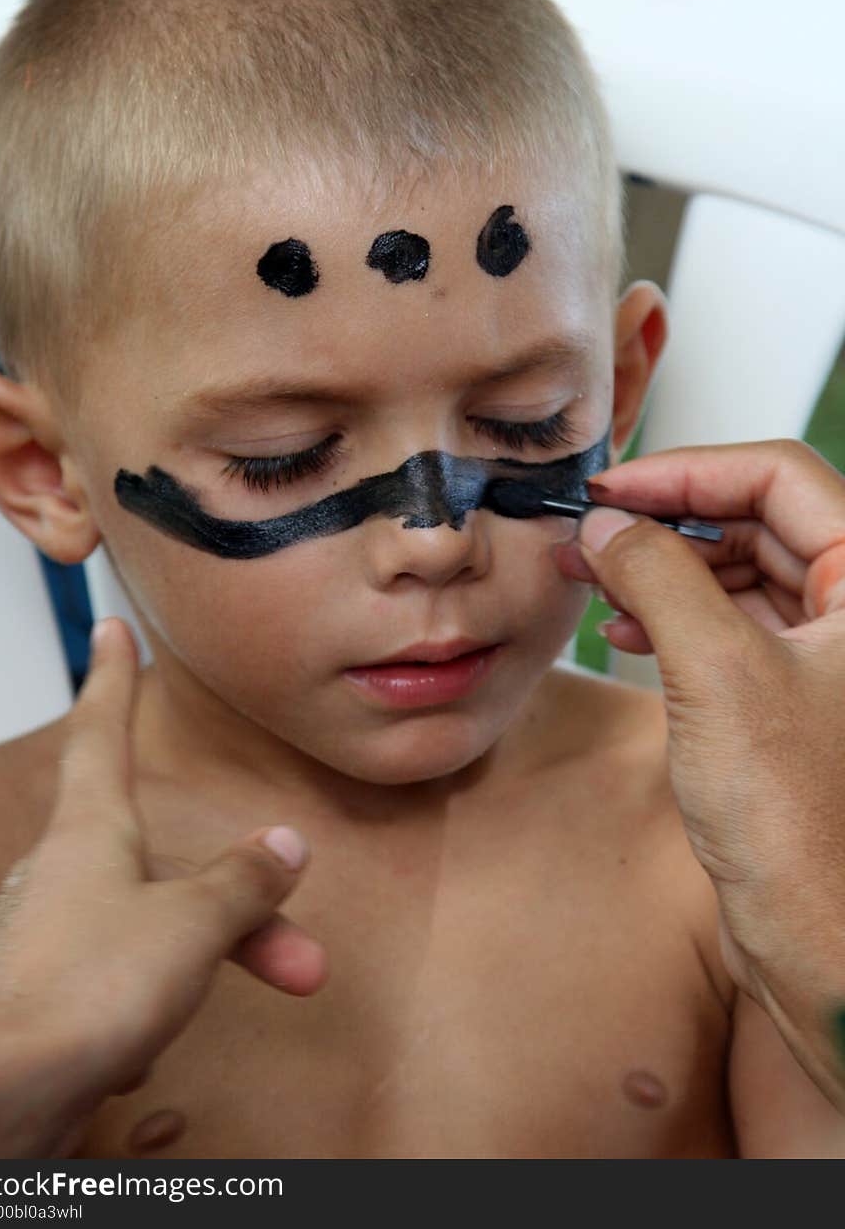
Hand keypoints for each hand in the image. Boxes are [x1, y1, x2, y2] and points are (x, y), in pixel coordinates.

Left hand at [0, 617, 326, 1156]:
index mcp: (89, 832)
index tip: (110, 629)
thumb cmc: (87, 993)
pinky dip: (151, 1013)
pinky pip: (119, 987)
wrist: (8, 1097)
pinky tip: (149, 1053)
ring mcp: (53, 936)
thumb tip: (284, 844)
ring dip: (207, 971)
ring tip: (231, 1019)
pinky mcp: (49, 995)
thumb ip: (242, 881)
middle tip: (299, 962)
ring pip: (152, 933)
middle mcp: (64, 874)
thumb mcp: (192, 924)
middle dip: (238, 914)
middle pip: (165, 868)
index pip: (101, 733)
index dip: (113, 679)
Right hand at [555, 439, 844, 1101]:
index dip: (686, 471)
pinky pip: (733, 626)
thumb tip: (609, 522)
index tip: (611, 487)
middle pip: (758, 518)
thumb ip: (660, 579)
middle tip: (591, 531)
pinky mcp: (798, 696)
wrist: (823, 940)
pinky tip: (626, 630)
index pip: (779, 476)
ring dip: (664, 570)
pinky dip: (676, 618)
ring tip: (594, 576)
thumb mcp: (718, 677)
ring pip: (742, 572)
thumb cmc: (806, 829)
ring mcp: (832, 653)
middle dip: (667, 521)